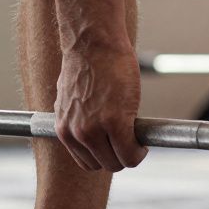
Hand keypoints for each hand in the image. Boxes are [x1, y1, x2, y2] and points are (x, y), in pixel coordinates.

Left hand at [53, 42, 148, 171]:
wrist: (92, 43)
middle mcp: (76, 133)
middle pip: (102, 165)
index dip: (104, 156)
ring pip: (117, 163)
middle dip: (118, 157)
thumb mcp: (74, 99)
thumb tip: (93, 127)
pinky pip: (131, 153)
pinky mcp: (115, 122)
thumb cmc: (87, 64)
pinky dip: (139, 152)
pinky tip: (144, 143)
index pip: (85, 161)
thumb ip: (80, 118)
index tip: (115, 147)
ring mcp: (94, 130)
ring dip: (130, 156)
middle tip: (130, 143)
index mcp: (65, 129)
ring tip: (137, 141)